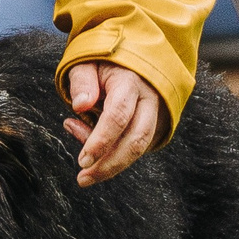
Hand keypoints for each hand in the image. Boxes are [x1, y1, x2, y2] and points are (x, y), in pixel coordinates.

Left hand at [62, 60, 162, 186]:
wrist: (133, 59)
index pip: (117, 116)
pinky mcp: (157, 124)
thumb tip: (80, 105)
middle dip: (110, 164)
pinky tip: (96, 147)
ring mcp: (157, 113)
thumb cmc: (104, 63)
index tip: (83, 160)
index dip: (100, 140)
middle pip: (136, 139)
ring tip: (87, 174)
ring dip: (114, 165)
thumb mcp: (86, 63)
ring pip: (141, 147)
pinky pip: (140, 146)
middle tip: (83, 178)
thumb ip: (81, 82)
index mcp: (130, 82)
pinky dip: (118, 154)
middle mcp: (149, 100)